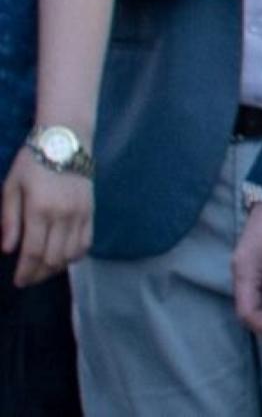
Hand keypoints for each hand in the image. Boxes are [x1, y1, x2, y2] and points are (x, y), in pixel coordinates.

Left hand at [1, 147, 92, 286]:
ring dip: (56, 267)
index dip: (25, 272)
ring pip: (71, 254)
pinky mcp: (91, 211)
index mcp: (39, 210)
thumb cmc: (32, 163)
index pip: (33, 252)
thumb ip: (9, 219)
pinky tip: (64, 257)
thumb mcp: (11, 187)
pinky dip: (75, 255)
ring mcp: (80, 214)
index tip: (18, 282)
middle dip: (39, 274)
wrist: (66, 141)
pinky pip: (86, 242)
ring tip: (43, 270)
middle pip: (53, 258)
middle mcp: (63, 216)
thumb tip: (7, 249)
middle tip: (28, 279)